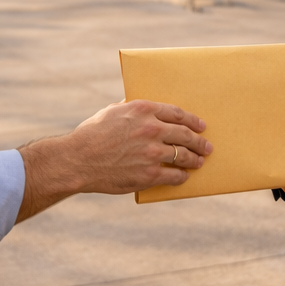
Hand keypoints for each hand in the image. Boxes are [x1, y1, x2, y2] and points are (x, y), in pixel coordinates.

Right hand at [17, 100, 211, 219]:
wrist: (78, 160)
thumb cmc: (91, 134)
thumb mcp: (111, 111)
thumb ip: (131, 109)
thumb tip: (144, 109)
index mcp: (143, 110)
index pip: (177, 113)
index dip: (193, 120)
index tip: (201, 126)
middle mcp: (151, 129)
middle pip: (185, 134)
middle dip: (199, 141)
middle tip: (206, 146)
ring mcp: (152, 152)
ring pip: (183, 155)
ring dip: (195, 159)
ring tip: (199, 161)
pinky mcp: (149, 174)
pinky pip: (174, 175)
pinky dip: (181, 176)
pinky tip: (183, 176)